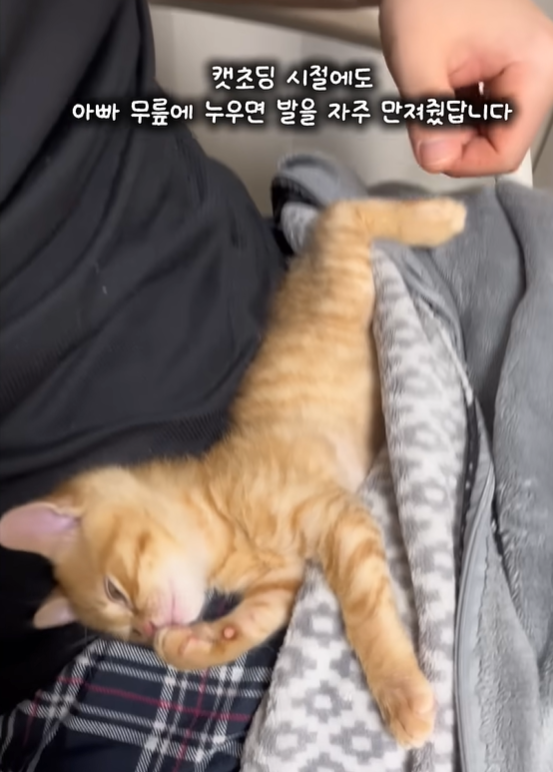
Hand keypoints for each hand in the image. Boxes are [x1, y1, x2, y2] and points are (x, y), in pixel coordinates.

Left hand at [379, 0, 552, 176]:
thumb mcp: (417, 61)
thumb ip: (428, 117)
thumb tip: (437, 162)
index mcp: (535, 65)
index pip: (506, 152)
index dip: (463, 160)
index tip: (430, 146)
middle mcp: (541, 71)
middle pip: (500, 146)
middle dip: (458, 141)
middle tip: (426, 114)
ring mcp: (528, 74)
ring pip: (490, 136)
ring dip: (455, 128)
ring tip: (434, 92)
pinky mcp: (511, 76)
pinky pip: (485, 119)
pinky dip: (457, 115)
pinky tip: (442, 91)